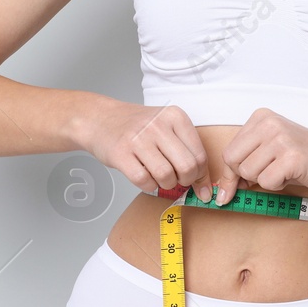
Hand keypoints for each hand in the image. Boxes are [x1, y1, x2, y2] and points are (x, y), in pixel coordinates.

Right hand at [75, 99, 207, 197]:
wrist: (101, 119)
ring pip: (166, 176)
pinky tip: (145, 177)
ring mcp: (138, 139)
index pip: (200, 155)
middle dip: (185, 181)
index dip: (200, 175)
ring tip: (159, 177)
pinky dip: (148, 186)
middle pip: (186, 167)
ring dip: (166, 184)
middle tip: (177, 179)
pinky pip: (144, 181)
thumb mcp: (167, 129)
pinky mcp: (121, 154)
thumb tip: (206, 190)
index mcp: (175, 116)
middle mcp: (158, 125)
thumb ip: (188, 153)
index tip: (196, 182)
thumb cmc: (139, 128)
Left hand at [221, 108, 307, 201]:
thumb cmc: (307, 161)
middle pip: (233, 162)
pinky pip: (267, 182)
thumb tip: (220, 191)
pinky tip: (294, 175)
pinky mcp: (292, 156)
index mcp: (261, 118)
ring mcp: (281, 138)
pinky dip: (278, 186)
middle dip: (247, 178)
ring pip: (249, 174)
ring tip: (286, 171)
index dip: (230, 175)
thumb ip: (246, 163)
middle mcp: (269, 123)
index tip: (229, 192)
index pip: (228, 152)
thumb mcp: (271, 154)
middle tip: (270, 176)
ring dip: (266, 181)